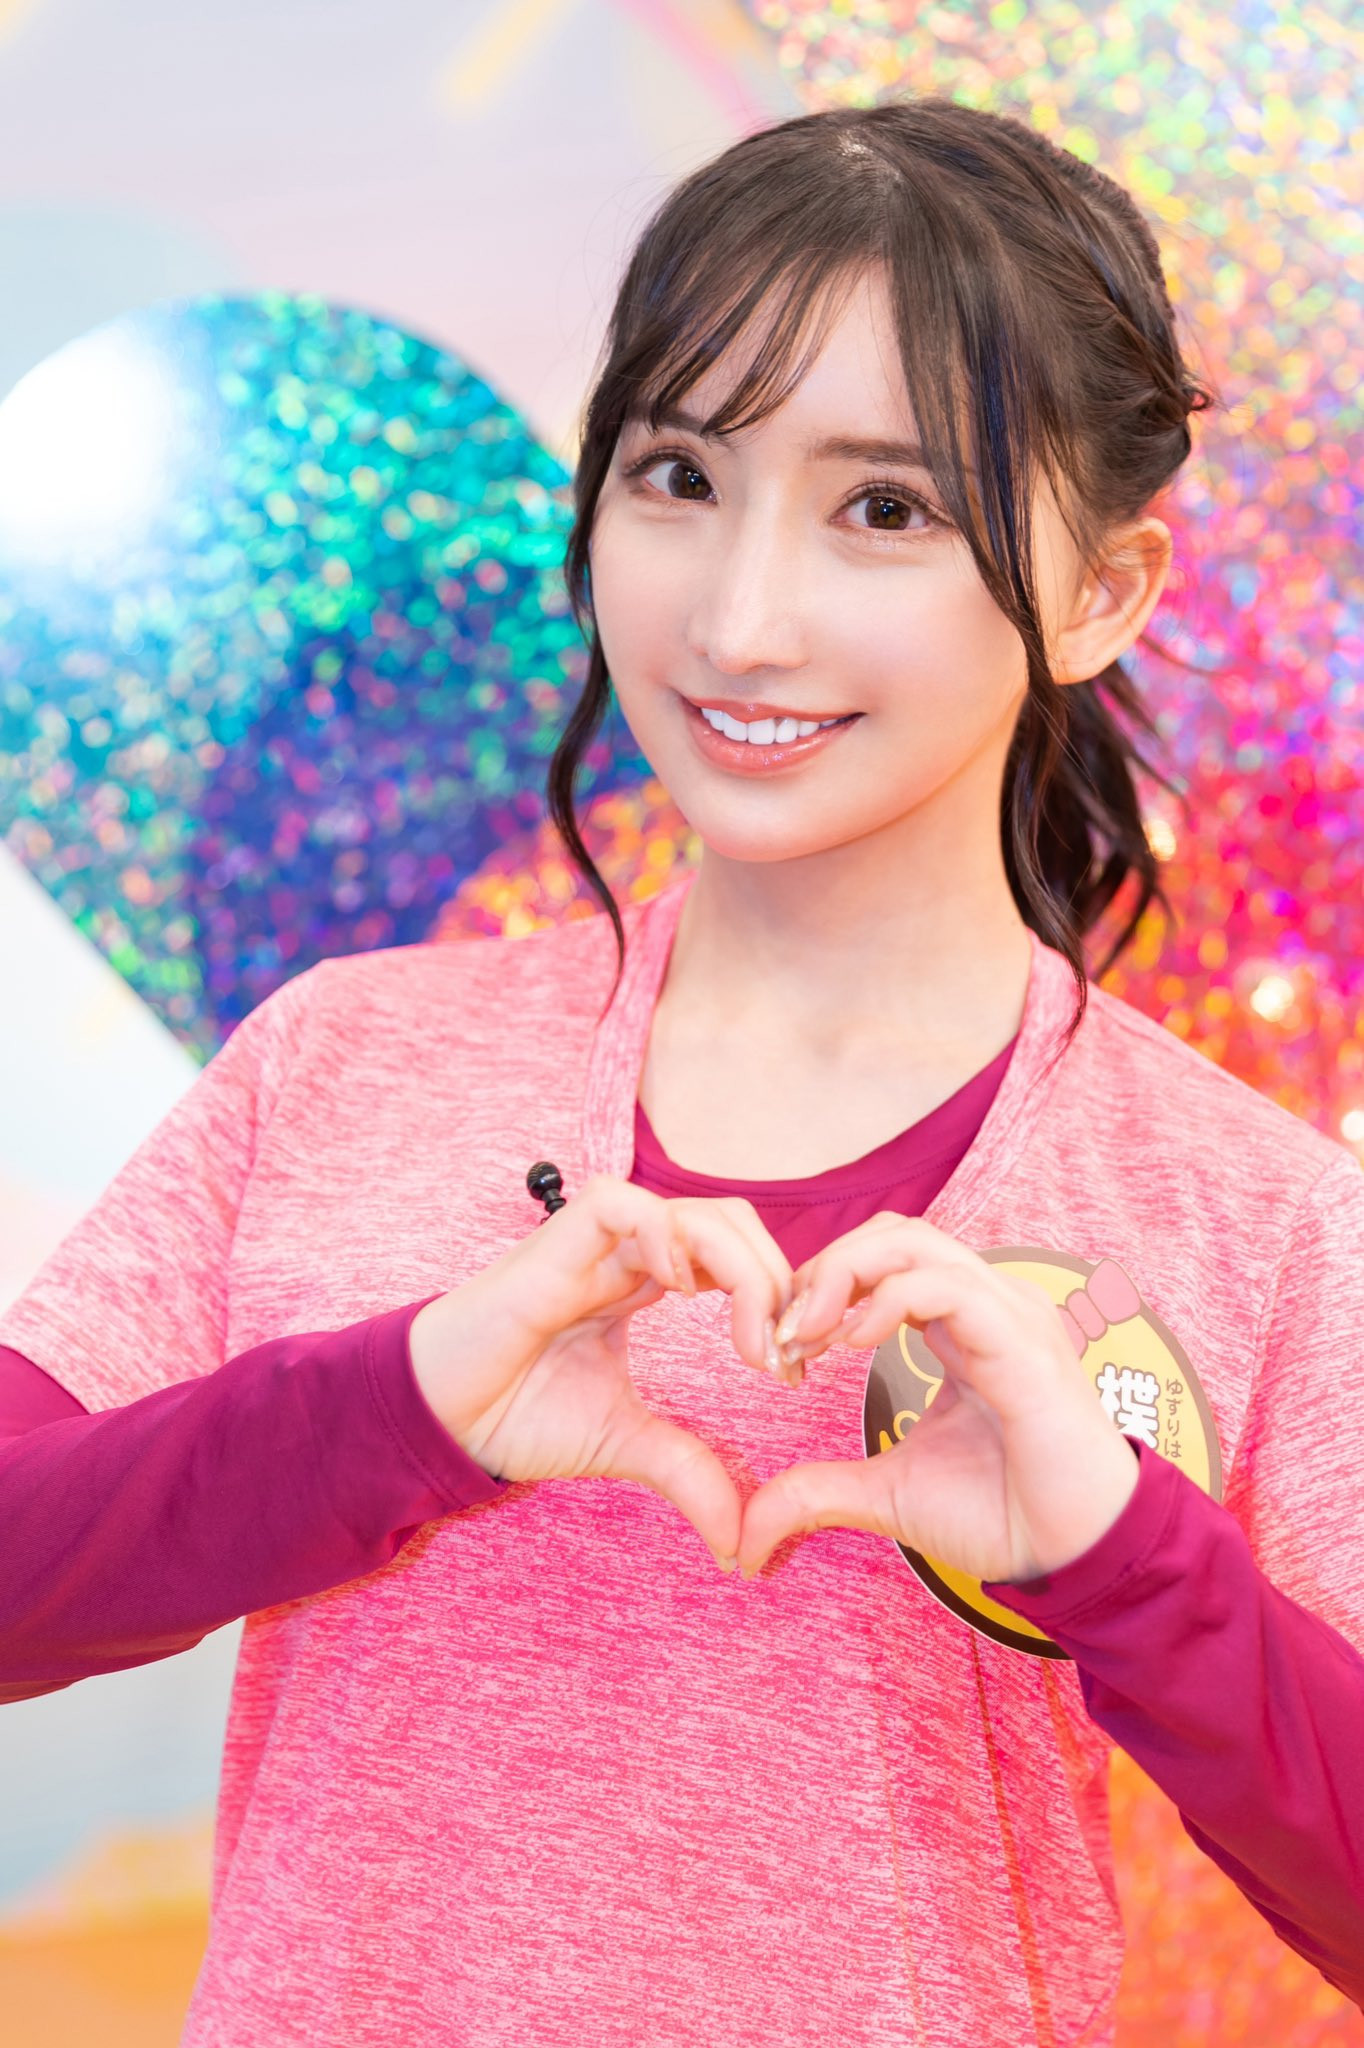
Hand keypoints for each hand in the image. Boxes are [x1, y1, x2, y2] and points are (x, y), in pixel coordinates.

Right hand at [409, 1178, 793, 1567]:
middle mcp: (629, 1252)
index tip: (789, 1369)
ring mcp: (596, 1243)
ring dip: (742, 1266)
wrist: (438, 1415)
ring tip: (748, 1340)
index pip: (737, 1254)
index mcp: (647, 1282)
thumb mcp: (622, 1444)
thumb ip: (685, 1472)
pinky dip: (666, 1236)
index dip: (776, 1298)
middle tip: (782, 1353)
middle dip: (776, 1278)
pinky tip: (680, 1291)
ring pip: (694, 1210)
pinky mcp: (557, 1243)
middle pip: (731, 1222)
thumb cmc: (515, 1412)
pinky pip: (624, 1205)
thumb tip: (739, 1543)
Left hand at [737, 1215, 1139, 1585]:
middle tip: (785, 1330)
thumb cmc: (1004, 1516)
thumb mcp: (887, 1496)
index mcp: (960, 1325)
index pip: (885, 1257)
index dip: (823, 1285)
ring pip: (914, 1243)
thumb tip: (749, 1531)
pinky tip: (851, 1344)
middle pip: (893, 1234)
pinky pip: (945, 1288)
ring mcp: (1009, 1315)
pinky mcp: (1022, 1343)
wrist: (1077, 1557)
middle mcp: (987, 1306)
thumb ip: (820, 1492)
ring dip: (845, 1276)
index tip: (783, 1345)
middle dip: (825, 1268)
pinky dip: (886, 1302)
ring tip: (809, 1333)